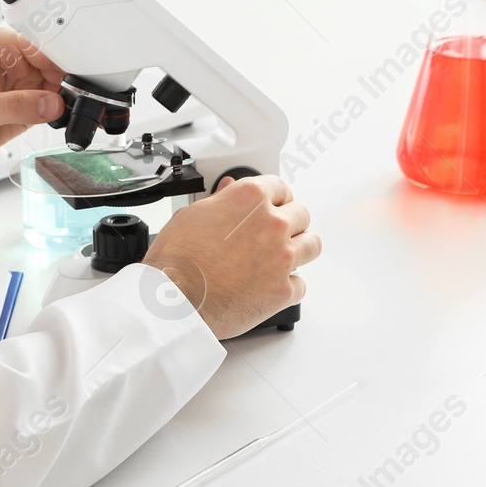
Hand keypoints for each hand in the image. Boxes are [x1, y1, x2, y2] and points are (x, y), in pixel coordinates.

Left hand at [0, 28, 63, 195]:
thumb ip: (17, 106)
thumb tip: (52, 103)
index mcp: (2, 48)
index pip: (45, 45)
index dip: (64, 60)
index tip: (77, 78)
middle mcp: (16, 62)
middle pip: (59, 65)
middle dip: (70, 81)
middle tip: (78, 99)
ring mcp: (24, 85)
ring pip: (61, 87)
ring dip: (67, 100)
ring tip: (69, 113)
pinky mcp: (28, 106)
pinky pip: (54, 106)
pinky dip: (60, 114)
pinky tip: (60, 121)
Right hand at [142, 174, 319, 339]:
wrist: (173, 299)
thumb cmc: (177, 259)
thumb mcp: (192, 215)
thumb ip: (221, 201)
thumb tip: (229, 190)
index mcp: (251, 198)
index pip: (280, 187)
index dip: (274, 198)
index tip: (272, 206)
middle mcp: (272, 224)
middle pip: (301, 215)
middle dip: (288, 223)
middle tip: (272, 235)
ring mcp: (282, 257)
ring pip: (312, 245)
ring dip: (299, 249)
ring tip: (281, 257)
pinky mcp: (284, 290)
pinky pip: (300, 284)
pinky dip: (287, 286)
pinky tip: (269, 285)